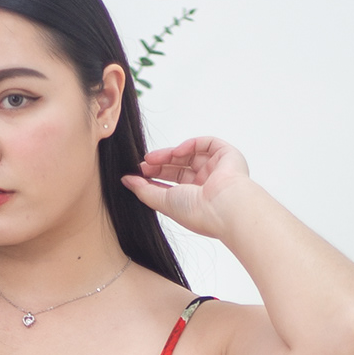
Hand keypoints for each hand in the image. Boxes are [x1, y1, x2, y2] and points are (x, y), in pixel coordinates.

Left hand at [122, 136, 251, 242]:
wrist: (224, 207)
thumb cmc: (198, 211)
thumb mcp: (163, 202)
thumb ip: (143, 190)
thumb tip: (126, 180)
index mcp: (196, 199)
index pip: (173, 183)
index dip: (156, 176)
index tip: (138, 173)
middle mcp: (207, 184)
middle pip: (180, 167)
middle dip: (160, 164)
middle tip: (143, 163)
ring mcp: (218, 169)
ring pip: (191, 154)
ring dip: (170, 153)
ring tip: (152, 158)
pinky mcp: (227, 156)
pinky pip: (207, 143)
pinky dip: (190, 144)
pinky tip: (177, 151)